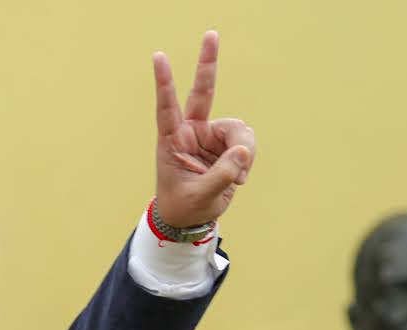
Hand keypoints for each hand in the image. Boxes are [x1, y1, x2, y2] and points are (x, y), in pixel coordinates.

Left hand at [151, 31, 255, 228]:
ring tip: (238, 176)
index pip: (166, 107)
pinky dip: (248, 158)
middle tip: (211, 34)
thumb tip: (243, 151)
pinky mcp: (228, 144)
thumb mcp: (200, 196)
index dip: (164, 82)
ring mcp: (211, 135)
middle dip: (208, 63)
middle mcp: (191, 131)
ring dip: (245, 150)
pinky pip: (247, 142)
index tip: (158, 56)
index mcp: (172, 140)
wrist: (192, 218)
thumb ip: (222, 175)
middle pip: (203, 91)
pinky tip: (240, 176)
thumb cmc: (185, 205)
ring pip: (238, 128)